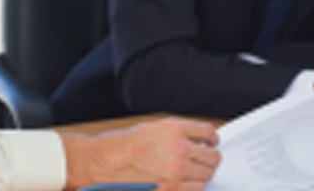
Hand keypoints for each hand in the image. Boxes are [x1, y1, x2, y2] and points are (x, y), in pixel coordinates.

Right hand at [61, 117, 220, 190]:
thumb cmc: (118, 147)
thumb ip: (175, 135)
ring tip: (190, 174)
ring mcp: (176, 172)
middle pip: (212, 156)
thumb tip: (194, 142)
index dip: (212, 139)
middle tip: (203, 161)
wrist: (100, 164)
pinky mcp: (171, 190)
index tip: (211, 143)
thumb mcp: (151, 129)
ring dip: (201, 175)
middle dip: (208, 159)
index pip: (208, 132)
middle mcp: (179, 149)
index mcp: (174, 129)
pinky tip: (183, 184)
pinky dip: (192, 189)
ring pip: (207, 175)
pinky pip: (196, 190)